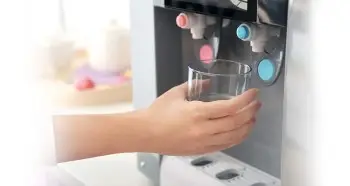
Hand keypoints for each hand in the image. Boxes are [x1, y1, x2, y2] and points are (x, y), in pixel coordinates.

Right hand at [142, 82, 260, 155]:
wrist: (145, 134)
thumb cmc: (157, 113)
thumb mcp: (176, 93)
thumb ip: (195, 86)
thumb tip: (209, 83)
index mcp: (197, 112)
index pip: (230, 107)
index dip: (246, 100)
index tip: (254, 93)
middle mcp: (203, 129)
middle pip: (236, 122)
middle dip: (251, 112)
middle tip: (257, 104)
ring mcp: (203, 142)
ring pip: (234, 137)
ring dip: (248, 126)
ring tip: (253, 118)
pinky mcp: (201, 150)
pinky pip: (225, 145)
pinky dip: (237, 138)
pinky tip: (241, 132)